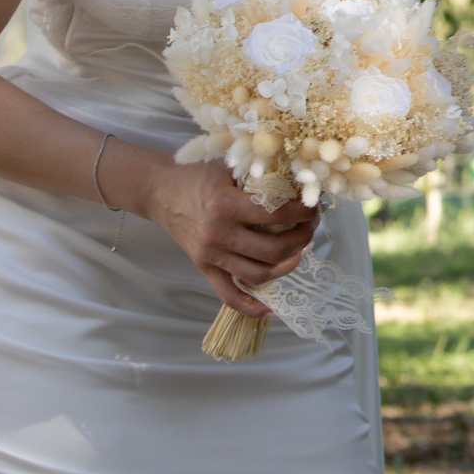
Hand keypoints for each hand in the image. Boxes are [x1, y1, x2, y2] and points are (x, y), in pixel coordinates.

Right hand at [147, 160, 319, 318]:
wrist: (160, 191)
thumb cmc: (197, 176)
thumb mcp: (230, 167)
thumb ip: (259, 178)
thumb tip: (299, 186)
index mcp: (225, 205)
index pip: (276, 215)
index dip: (302, 213)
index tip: (313, 208)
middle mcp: (218, 234)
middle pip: (273, 250)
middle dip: (301, 240)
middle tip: (309, 228)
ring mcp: (211, 255)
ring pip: (258, 275)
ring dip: (286, 266)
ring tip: (297, 252)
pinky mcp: (204, 268)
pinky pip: (229, 296)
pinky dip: (252, 306)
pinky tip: (272, 306)